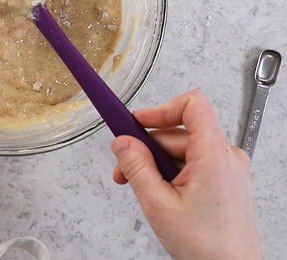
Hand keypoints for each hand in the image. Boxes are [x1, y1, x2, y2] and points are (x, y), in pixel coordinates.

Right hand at [111, 89, 261, 259]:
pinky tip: (161, 195)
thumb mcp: (158, 204)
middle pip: (178, 132)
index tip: (135, 121)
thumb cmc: (208, 248)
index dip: (160, 108)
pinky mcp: (226, 182)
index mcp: (215, 155)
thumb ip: (136, 167)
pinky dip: (171, 174)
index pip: (192, 105)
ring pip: (182, 150)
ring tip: (144, 191)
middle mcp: (227, 157)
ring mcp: (228, 170)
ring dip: (156, 165)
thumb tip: (122, 142)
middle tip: (124, 170)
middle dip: (146, 148)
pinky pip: (193, 164)